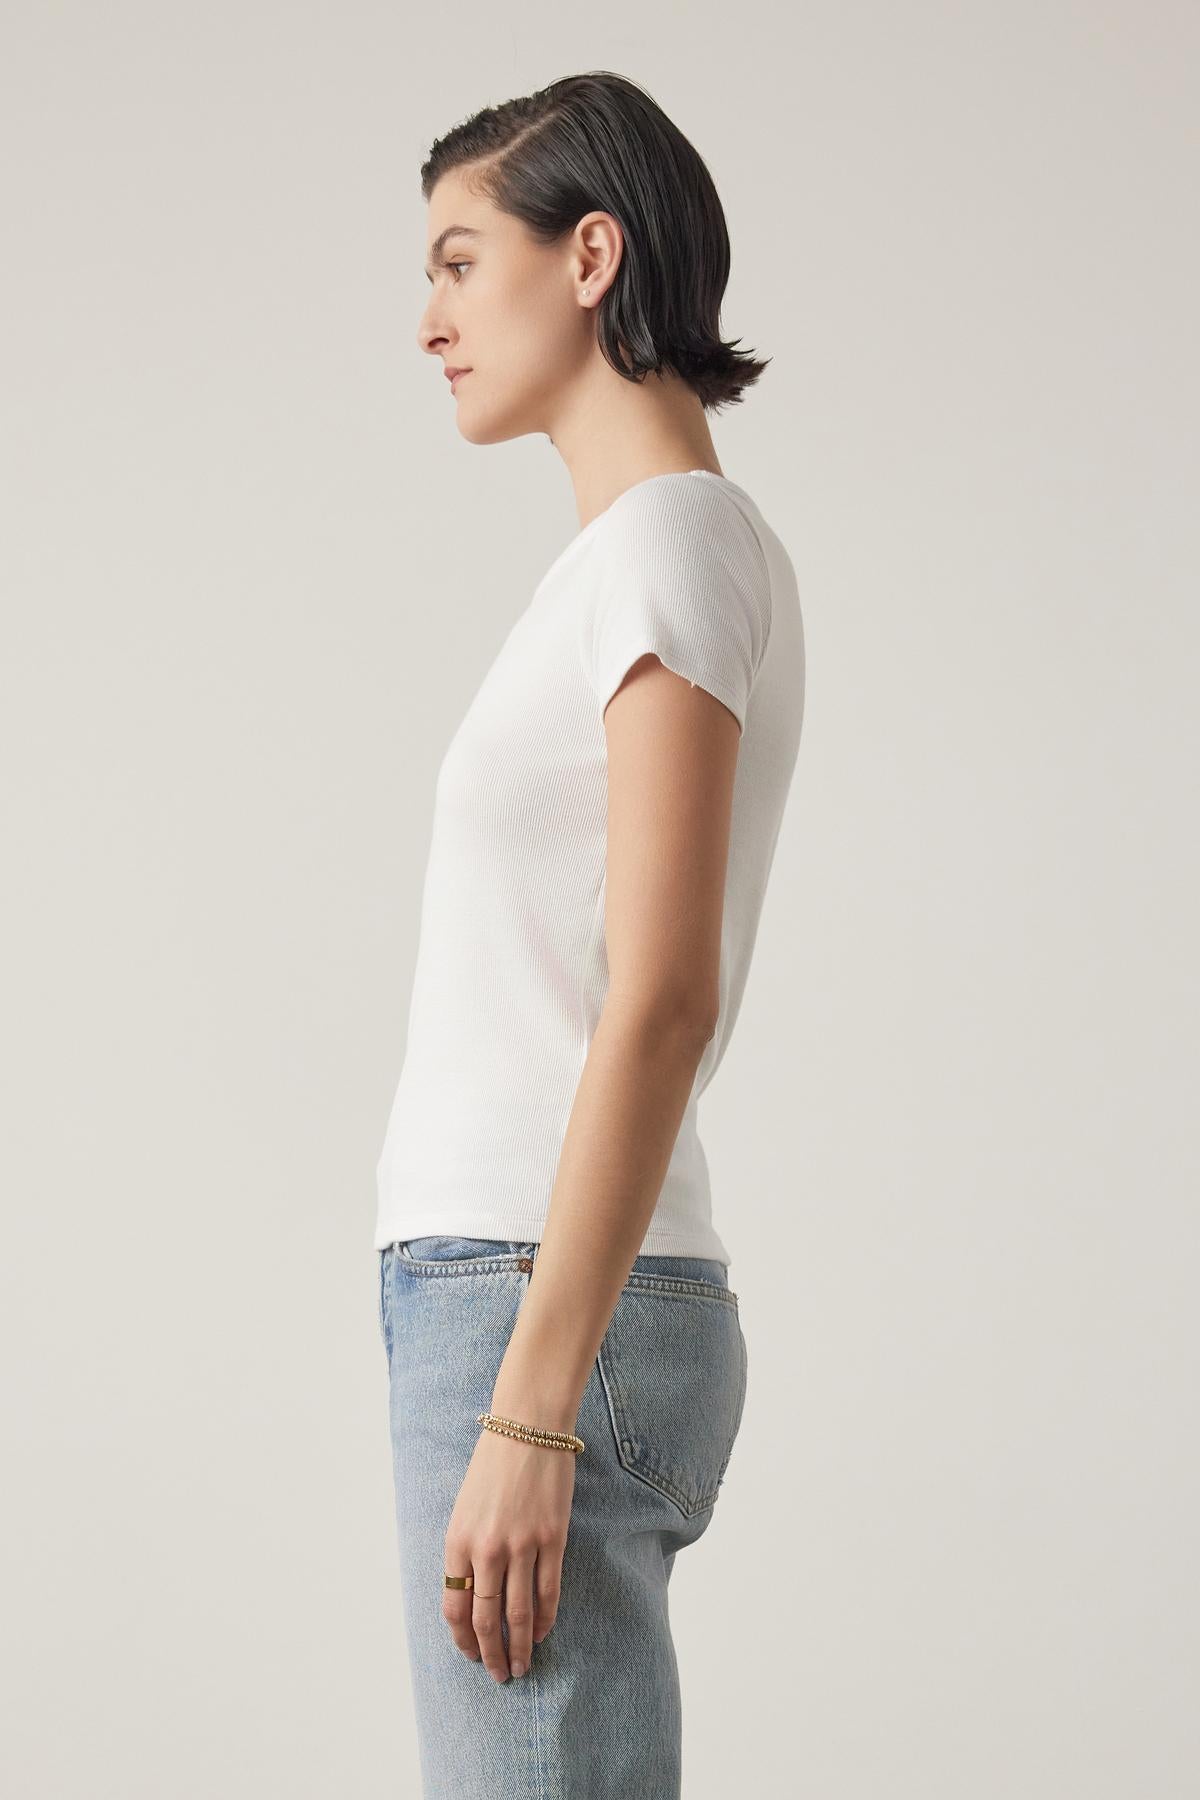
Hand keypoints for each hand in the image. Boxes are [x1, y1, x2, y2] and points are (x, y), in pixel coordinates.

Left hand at [442, 1421, 575, 1680]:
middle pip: (486, 1619)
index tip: (470, 1655)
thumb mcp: (464, 1509)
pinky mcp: (551, 1539)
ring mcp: (520, 1545)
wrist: (526, 1428)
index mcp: (457, 1541)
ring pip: (518, 1613)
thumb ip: (465, 1553)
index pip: (455, 1608)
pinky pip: (548, 1591)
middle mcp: (486, 1549)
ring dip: (518, 1647)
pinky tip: (542, 1633)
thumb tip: (473, 1597)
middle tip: (498, 1675)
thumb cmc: (492, 1466)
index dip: (463, 1639)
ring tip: (521, 1666)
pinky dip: (544, 1619)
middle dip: (490, 1654)